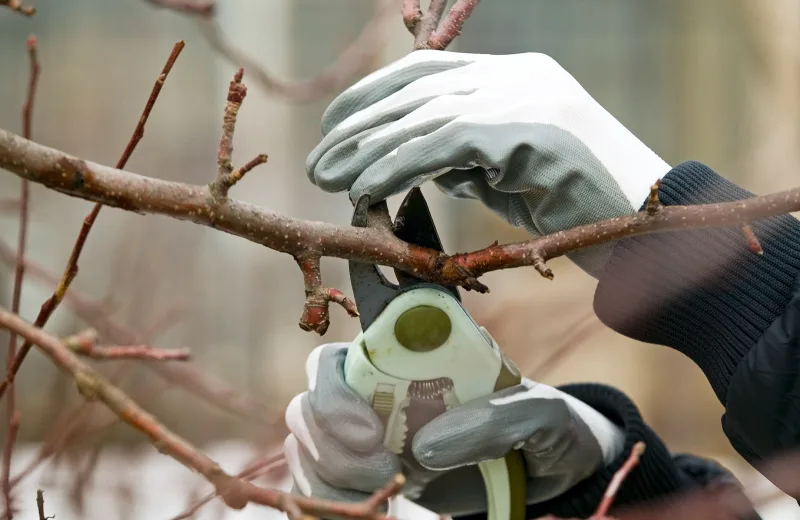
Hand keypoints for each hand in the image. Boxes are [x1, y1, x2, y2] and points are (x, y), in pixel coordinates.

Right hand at [284, 343, 625, 515]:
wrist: (551, 472)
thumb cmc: (544, 427)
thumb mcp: (540, 414)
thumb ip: (497, 418)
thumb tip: (428, 445)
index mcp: (408, 360)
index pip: (338, 356)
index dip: (333, 388)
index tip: (370, 431)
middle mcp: (375, 394)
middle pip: (309, 404)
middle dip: (332, 443)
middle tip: (386, 470)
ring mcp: (365, 440)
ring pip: (306, 448)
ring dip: (333, 477)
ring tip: (393, 494)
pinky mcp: (367, 481)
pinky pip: (318, 489)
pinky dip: (332, 504)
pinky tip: (377, 512)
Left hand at [305, 50, 670, 276]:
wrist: (648, 228)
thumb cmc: (580, 206)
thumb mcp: (512, 173)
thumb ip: (467, 159)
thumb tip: (415, 164)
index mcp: (514, 76)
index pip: (426, 72)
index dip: (373, 96)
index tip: (334, 126)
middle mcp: (516, 77)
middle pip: (416, 89)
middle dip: (358, 125)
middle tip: (318, 160)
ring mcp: (524, 99)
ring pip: (423, 116)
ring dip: (366, 149)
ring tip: (327, 177)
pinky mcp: (525, 131)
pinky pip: (442, 145)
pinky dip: (396, 166)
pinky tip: (364, 188)